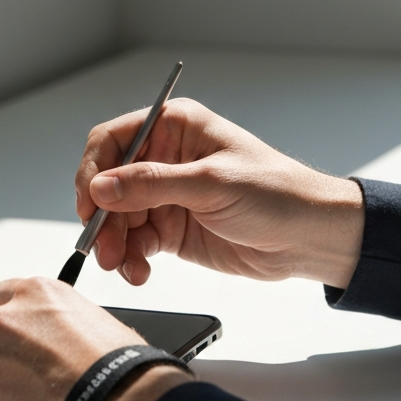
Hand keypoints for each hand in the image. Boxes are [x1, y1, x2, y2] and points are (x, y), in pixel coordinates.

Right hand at [76, 98, 364, 287]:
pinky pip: (135, 242)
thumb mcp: (211, 184)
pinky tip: (139, 271)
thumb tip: (102, 187)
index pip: (113, 140)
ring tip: (124, 266)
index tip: (90, 203)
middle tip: (104, 247)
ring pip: (118, 218)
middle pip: (109, 184)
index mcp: (175, 128)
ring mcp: (167, 195)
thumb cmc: (276, 193)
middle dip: (103, 218)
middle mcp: (165, 158)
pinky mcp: (171, 228)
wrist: (309, 237)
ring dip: (115, 244)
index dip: (94, 171)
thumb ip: (152, 184)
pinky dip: (131, 259)